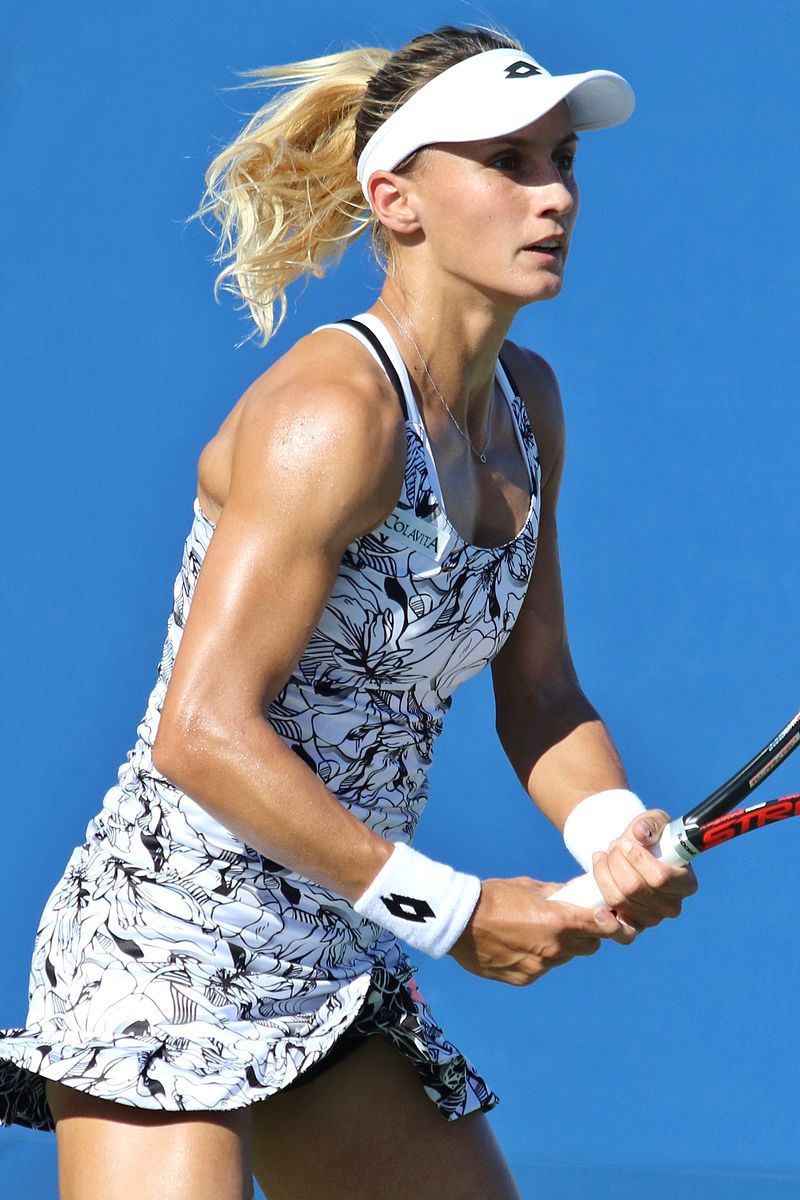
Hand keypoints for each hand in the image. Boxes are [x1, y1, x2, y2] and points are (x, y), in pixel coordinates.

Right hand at [448, 875, 635, 985]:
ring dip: (560, 947)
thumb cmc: (494, 896)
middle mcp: (554, 948)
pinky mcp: (525, 979)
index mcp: (559, 921)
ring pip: (564, 958)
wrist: (459, 921)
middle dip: (585, 935)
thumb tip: (575, 894)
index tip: (611, 920)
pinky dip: (537, 958)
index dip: (612, 925)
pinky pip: (542, 969)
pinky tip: (518, 945)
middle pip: (588, 947)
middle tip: (571, 924)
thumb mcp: (529, 887)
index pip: (603, 928)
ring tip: (535, 932)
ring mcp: (539, 967)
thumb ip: (557, 894)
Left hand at [589, 808, 697, 934]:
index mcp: (685, 883)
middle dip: (616, 863)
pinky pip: (621, 933)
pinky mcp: (633, 927)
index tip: (625, 843)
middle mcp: (672, 906)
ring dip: (604, 875)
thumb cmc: (648, 837)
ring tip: (601, 857)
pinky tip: (598, 910)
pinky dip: (607, 922)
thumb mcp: (653, 821)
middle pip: (635, 888)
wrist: (629, 852)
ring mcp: (652, 919)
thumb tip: (640, 833)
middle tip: (612, 847)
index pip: (661, 878)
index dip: (638, 860)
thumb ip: (650, 824)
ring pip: (620, 900)